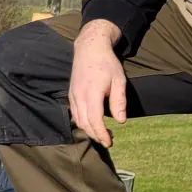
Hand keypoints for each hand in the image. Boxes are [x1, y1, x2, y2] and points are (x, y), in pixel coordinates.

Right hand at [70, 20, 126, 147]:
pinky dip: (82, 122)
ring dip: (88, 130)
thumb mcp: (119, 80)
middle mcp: (79, 96)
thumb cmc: (107, 63)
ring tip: (102, 133)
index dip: (101, 134)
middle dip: (96, 135)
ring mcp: (73, 95)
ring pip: (78, 120)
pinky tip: (91, 123)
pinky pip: (74, 113)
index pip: (94, 120)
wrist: (89, 49)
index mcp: (92, 92)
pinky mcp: (71, 94)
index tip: (109, 142)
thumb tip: (121, 121)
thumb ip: (119, 101)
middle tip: (109, 140)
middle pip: (84, 123)